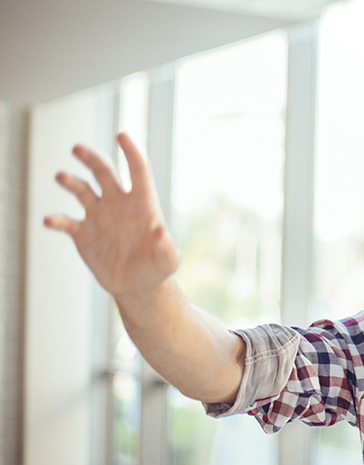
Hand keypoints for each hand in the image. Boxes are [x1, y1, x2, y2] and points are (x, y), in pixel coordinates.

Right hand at [44, 133, 179, 296]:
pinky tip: (50, 220)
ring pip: (82, 190)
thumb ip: (166, 246)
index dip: (131, 153)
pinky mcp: (83, 233)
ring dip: (71, 182)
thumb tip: (159, 230)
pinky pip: (66, 222)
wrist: (137, 285)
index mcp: (142, 203)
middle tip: (78, 148)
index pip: (138, 171)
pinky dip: (57, 220)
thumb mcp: (168, 260)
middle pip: (104, 172)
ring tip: (61, 177)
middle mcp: (118, 204)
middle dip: (91, 159)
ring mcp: (99, 216)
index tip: (122, 135)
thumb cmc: (157, 268)